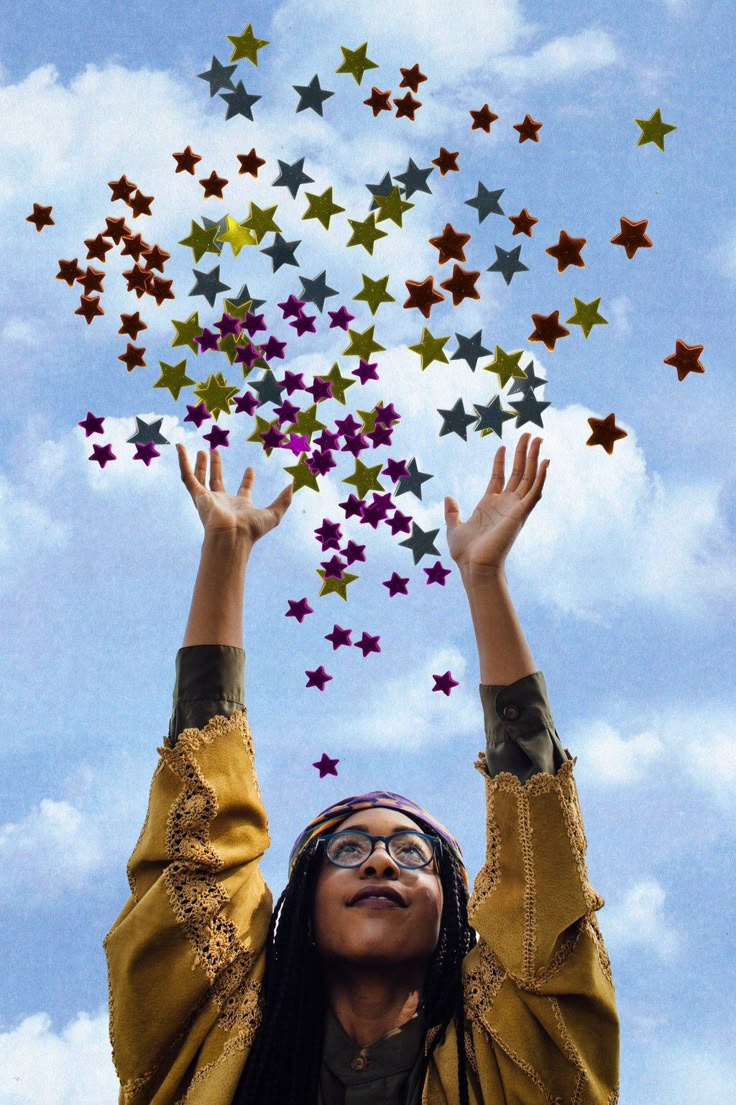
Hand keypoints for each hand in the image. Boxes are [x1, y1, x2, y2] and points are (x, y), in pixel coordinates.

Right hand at [177, 446, 292, 546]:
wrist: (231, 536)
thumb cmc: (251, 529)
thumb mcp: (274, 514)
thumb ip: (284, 500)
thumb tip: (293, 486)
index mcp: (240, 505)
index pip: (244, 490)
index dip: (248, 479)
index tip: (250, 469)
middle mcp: (222, 502)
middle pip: (218, 480)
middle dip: (217, 466)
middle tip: (216, 450)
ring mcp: (208, 499)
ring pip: (201, 478)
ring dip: (201, 465)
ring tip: (202, 450)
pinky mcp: (197, 496)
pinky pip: (187, 476)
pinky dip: (183, 461)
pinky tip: (180, 448)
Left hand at [444, 434, 548, 574]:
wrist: (474, 565)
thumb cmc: (465, 552)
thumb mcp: (454, 527)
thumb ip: (452, 512)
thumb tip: (449, 497)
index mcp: (489, 504)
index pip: (499, 477)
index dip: (501, 461)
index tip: (502, 446)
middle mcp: (505, 504)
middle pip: (518, 472)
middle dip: (523, 453)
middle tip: (529, 434)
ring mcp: (515, 507)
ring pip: (528, 477)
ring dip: (534, 458)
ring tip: (538, 439)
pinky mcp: (521, 513)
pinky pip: (535, 491)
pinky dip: (541, 477)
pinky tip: (545, 462)